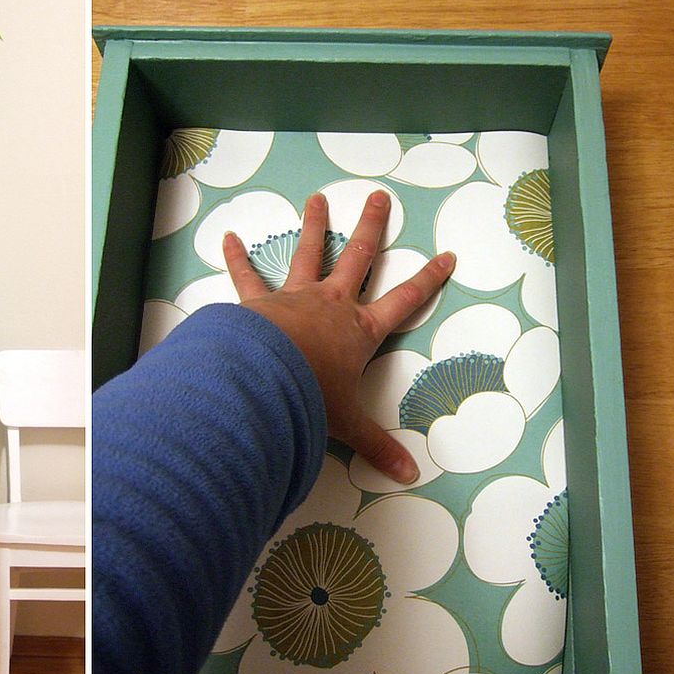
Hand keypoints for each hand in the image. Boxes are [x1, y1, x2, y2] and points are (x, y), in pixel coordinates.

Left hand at [224, 190, 454, 483]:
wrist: (265, 380)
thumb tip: (410, 476)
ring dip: (313, 226)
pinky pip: (246, 276)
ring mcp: (294, 298)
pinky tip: (228, 238)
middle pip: (358, 258)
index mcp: (360, 331)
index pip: (404, 302)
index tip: (445, 256)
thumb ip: (378, 447)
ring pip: (307, 253)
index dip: (428, 280)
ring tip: (316, 199)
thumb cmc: (311, 398)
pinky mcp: (258, 302)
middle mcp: (331, 305)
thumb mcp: (349, 424)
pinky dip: (236, 258)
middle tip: (378, 197)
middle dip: (371, 228)